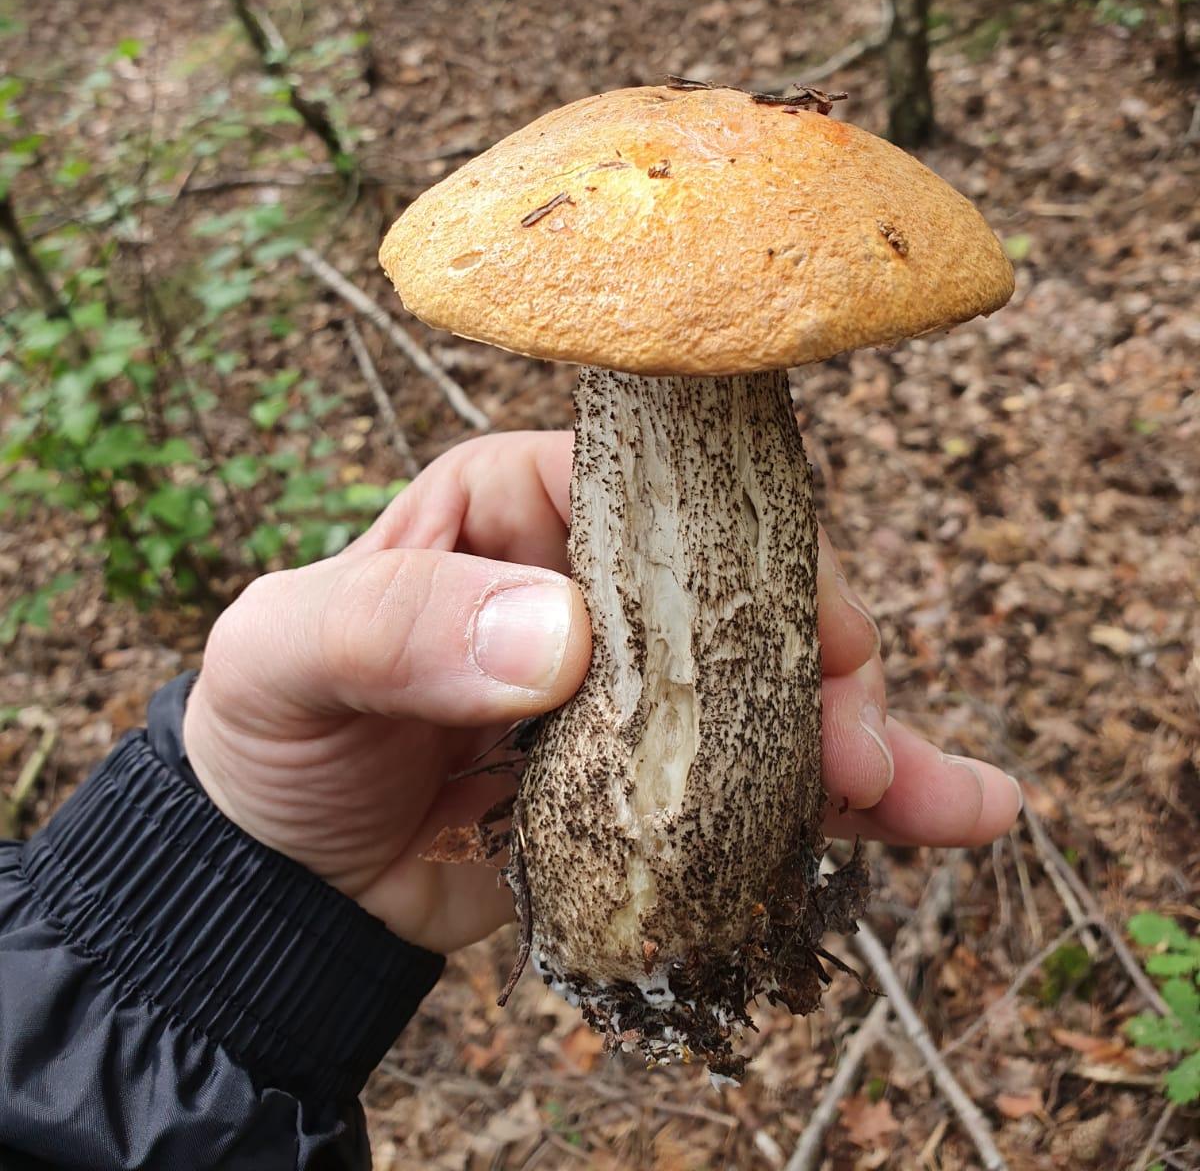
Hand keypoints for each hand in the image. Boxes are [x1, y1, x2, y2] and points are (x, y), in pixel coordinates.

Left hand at [184, 432, 1021, 955]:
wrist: (280, 878)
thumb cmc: (274, 725)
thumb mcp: (290, 651)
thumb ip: (396, 627)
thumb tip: (559, 639)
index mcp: (521, 503)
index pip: (659, 495)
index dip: (740, 550)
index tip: (801, 630)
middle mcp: (596, 581)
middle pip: (743, 591)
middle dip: (819, 659)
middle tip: (857, 746)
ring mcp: (637, 689)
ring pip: (776, 691)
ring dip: (869, 736)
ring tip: (944, 799)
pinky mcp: (656, 785)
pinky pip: (764, 788)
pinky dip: (853, 807)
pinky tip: (950, 815)